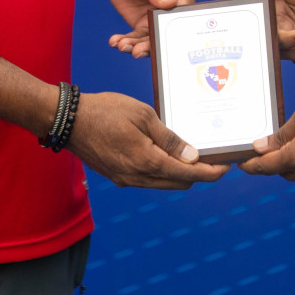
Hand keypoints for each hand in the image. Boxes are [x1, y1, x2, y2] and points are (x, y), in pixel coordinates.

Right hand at [68, 91, 228, 188]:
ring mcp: (125, 179)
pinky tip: (166, 153)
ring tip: (192, 154)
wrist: (68, 120)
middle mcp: (137, 177)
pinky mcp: (117, 175)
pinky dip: (162, 170)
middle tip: (212, 157)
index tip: (225, 166)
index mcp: (147, 162)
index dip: (210, 173)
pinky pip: (148, 179)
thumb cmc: (105, 111)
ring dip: (179, 173)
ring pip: (163, 183)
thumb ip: (169, 138)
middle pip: (178, 184)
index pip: (188, 175)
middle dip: (198, 174)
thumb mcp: (143, 115)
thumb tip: (192, 157)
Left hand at [104, 0, 194, 56]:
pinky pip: (137, 36)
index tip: (164, 39)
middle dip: (154, 42)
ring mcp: (157, 15)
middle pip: (168, 28)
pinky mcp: (142, 20)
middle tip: (138, 51)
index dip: (176, 27)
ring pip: (152, 36)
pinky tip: (116, 42)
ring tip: (123, 46)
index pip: (184, 10)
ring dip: (138, 45)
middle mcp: (173, 5)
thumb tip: (168, 3)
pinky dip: (127, 41)